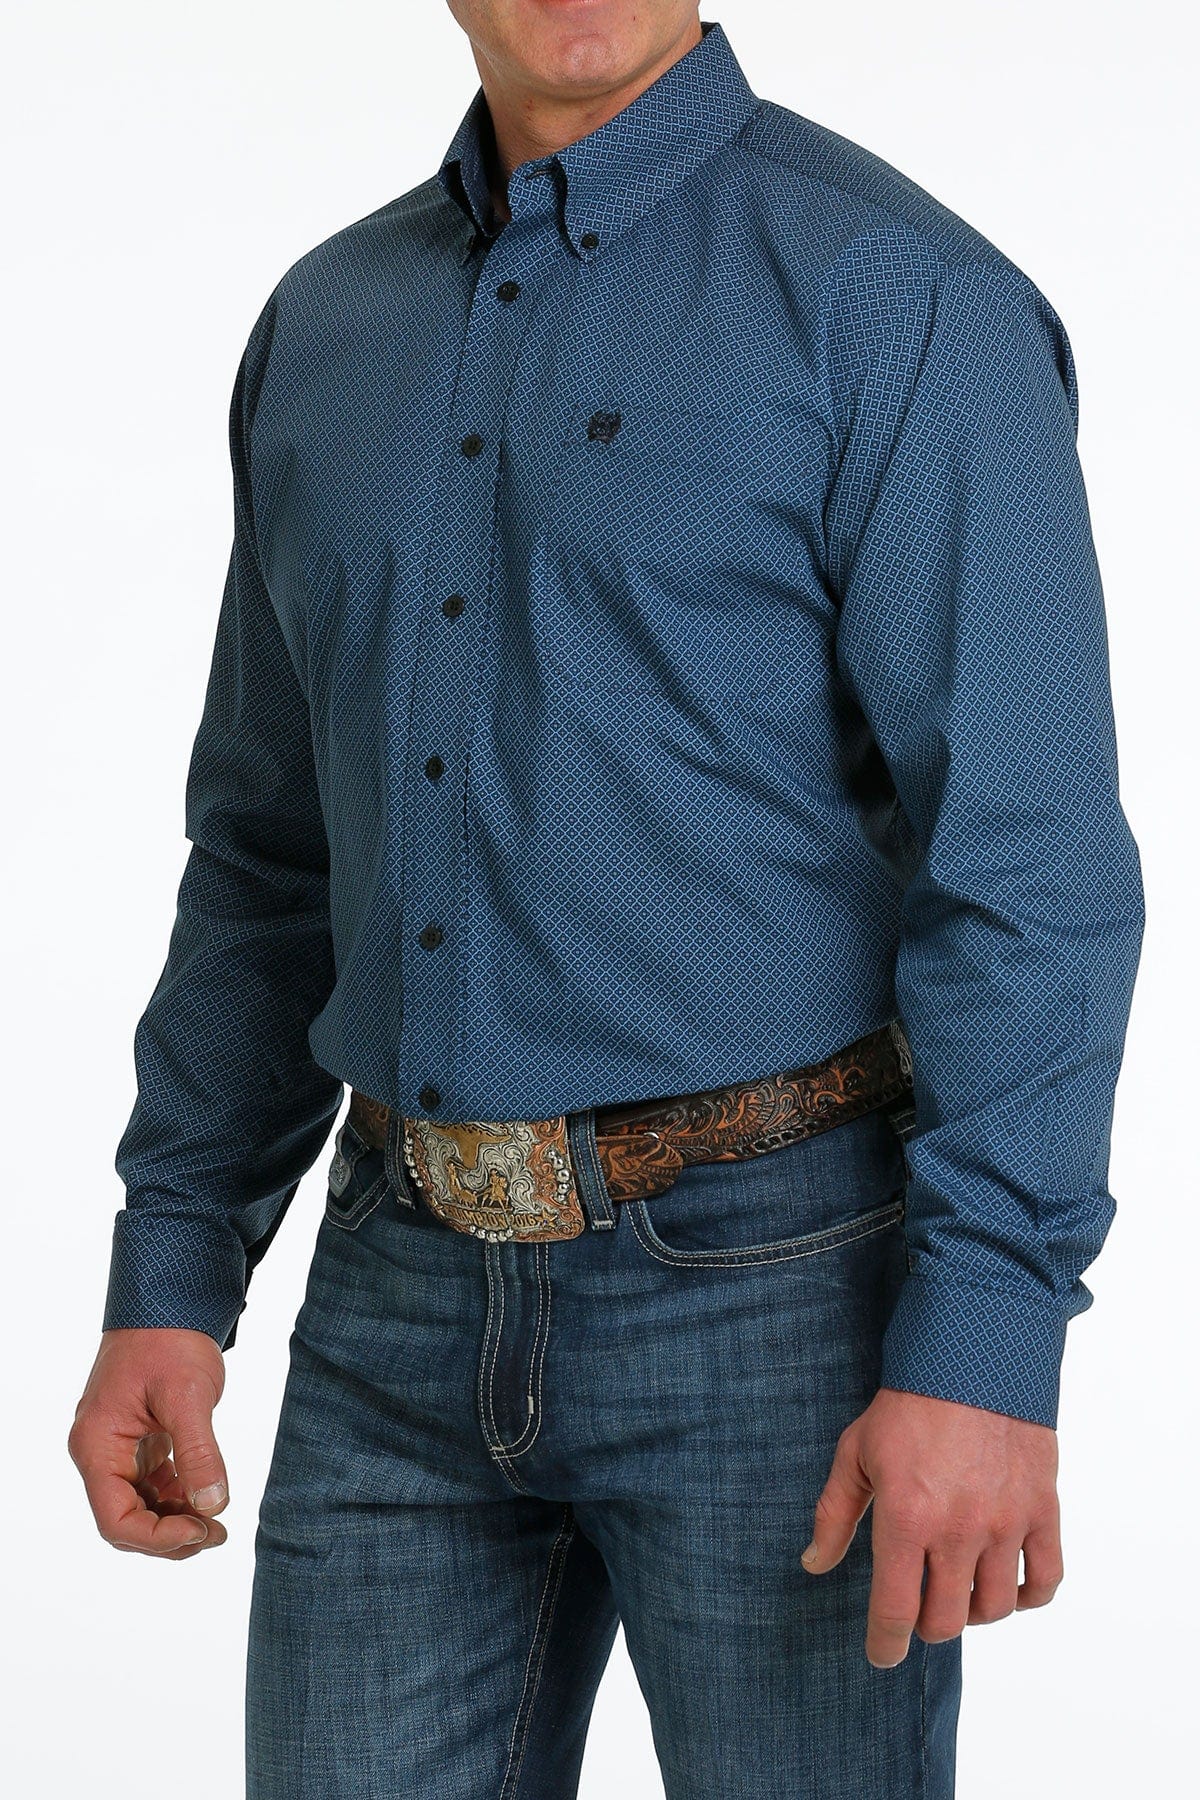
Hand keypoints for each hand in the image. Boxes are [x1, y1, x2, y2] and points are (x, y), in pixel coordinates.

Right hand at [69, 1328, 229, 1559]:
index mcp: (97, 1446)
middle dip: (169, 1536)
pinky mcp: (139, 1441)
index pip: (115, 1520)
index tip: (201, 1530)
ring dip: (176, 1521)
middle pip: (125, 1520)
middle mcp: (100, 1453)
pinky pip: (152, 1485)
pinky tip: (206, 1497)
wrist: (170, 1301)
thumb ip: (198, 1453)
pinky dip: (178, 1498)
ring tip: (216, 1523)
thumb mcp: (187, 1395)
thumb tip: (213, 1506)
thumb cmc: (169, 1339)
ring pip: (140, 1506)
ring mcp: (119, 1449)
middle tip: (216, 1534)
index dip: (157, 1537)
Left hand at [801, 1386, 1061, 1665]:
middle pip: (947, 1621)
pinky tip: (1006, 1584)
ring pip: (995, 1608)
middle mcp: (958, 1529)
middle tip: (918, 1609)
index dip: (885, 1645)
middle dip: (926, 1627)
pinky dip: (1028, 1596)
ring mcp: (1005, 1522)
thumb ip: (834, 1513)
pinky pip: (1046, 1580)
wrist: (975, 1357)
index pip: (895, 1610)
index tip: (881, 1654)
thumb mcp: (856, 1451)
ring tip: (957, 1590)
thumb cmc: (909, 1405)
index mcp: (907, 1516)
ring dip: (972, 1611)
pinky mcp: (1042, 1509)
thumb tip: (814, 1564)